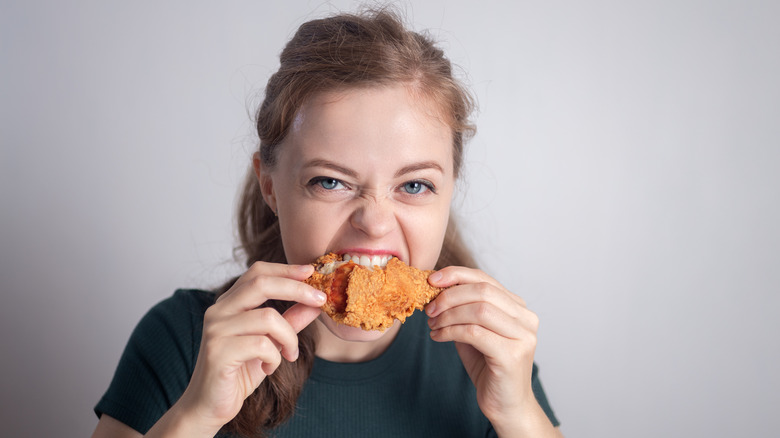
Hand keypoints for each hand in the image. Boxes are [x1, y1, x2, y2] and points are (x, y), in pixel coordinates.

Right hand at [174, 262, 325, 433]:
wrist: (209, 407)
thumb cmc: (239, 373)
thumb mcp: (271, 343)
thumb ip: (290, 321)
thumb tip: (315, 303)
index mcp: (229, 303)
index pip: (257, 272)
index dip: (286, 270)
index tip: (311, 271)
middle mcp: (219, 311)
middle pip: (261, 283)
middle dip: (297, 288)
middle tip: (320, 300)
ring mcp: (216, 330)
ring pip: (268, 317)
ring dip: (289, 337)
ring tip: (290, 355)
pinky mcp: (218, 352)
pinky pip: (261, 345)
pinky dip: (275, 357)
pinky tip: (270, 368)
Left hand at [426, 267, 540, 430]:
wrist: (506, 406)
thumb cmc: (489, 368)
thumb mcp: (474, 332)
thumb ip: (463, 310)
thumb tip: (436, 289)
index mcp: (519, 308)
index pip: (485, 279)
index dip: (456, 275)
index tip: (432, 280)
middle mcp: (526, 318)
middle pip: (483, 291)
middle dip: (449, 296)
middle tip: (429, 309)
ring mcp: (523, 336)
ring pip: (479, 310)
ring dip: (448, 315)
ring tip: (432, 325)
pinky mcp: (512, 355)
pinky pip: (475, 333)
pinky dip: (451, 331)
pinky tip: (438, 337)